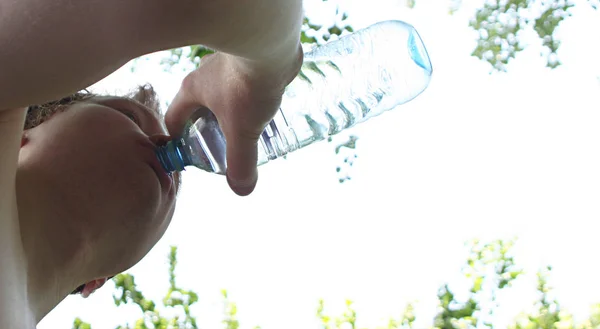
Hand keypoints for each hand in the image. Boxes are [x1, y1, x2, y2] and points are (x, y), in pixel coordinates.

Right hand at [165, 47, 302, 195]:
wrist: (272, 45)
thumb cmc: (248, 84)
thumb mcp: (242, 131)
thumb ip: (240, 162)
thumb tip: (241, 188)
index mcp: (192, 91)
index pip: (174, 119)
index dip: (179, 140)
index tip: (190, 156)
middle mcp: (205, 76)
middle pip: (200, 109)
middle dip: (210, 130)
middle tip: (225, 149)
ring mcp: (227, 67)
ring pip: (223, 96)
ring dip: (232, 114)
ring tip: (249, 133)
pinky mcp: (248, 63)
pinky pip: (243, 85)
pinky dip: (251, 100)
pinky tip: (266, 111)